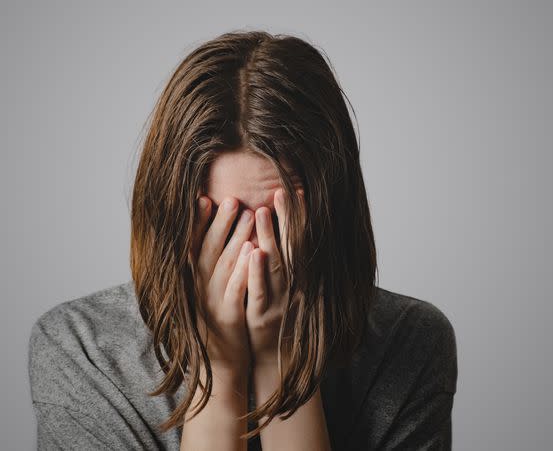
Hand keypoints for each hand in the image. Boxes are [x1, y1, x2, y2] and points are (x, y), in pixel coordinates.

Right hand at [189, 195, 254, 370]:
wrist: (219, 365)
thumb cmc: (216, 323)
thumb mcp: (205, 295)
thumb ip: (205, 269)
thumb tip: (208, 238)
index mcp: (193, 282)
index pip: (193, 246)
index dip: (198, 223)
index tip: (203, 198)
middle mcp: (200, 289)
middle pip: (209, 250)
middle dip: (220, 222)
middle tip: (231, 198)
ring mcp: (213, 302)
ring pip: (225, 264)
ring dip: (236, 237)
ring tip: (248, 214)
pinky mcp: (229, 316)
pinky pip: (237, 289)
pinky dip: (244, 269)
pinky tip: (254, 251)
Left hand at [246, 188, 305, 368]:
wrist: (276, 362)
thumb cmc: (279, 318)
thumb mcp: (287, 289)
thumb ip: (286, 261)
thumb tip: (278, 230)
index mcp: (298, 277)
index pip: (299, 240)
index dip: (298, 216)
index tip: (295, 190)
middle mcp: (293, 286)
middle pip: (292, 246)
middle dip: (288, 218)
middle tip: (282, 191)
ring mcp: (279, 300)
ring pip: (276, 264)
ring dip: (270, 237)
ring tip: (262, 211)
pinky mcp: (262, 315)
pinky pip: (259, 291)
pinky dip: (257, 272)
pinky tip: (253, 253)